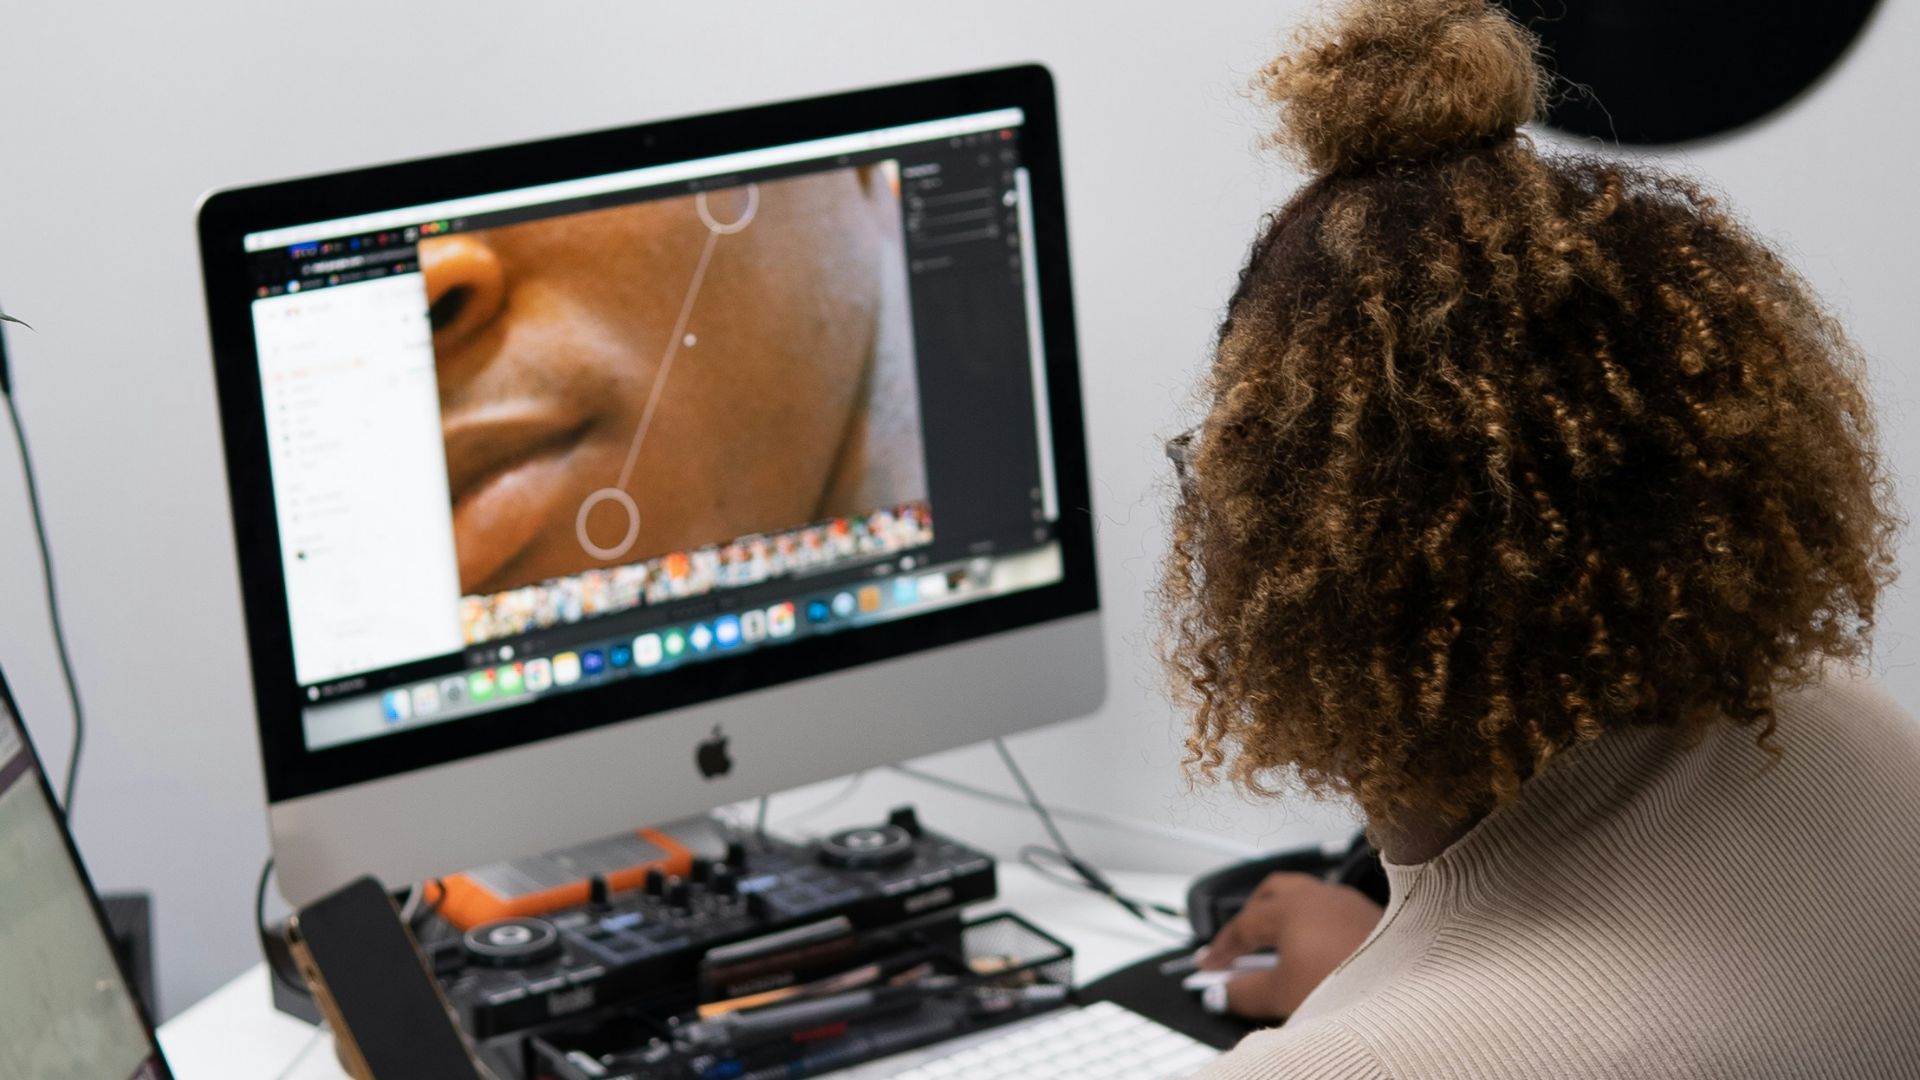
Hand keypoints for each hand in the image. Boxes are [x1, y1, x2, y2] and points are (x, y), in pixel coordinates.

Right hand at [1197, 872, 1384, 1020]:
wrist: (1404, 989)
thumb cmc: (1345, 983)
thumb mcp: (1282, 995)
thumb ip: (1245, 991)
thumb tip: (1225, 991)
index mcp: (1289, 907)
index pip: (1243, 925)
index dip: (1221, 948)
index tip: (1209, 965)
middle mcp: (1317, 894)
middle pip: (1271, 894)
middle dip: (1250, 916)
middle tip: (1240, 944)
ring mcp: (1347, 900)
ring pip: (1304, 896)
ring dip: (1284, 916)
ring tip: (1278, 944)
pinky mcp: (1371, 913)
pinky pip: (1331, 909)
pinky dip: (1313, 923)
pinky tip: (1317, 947)